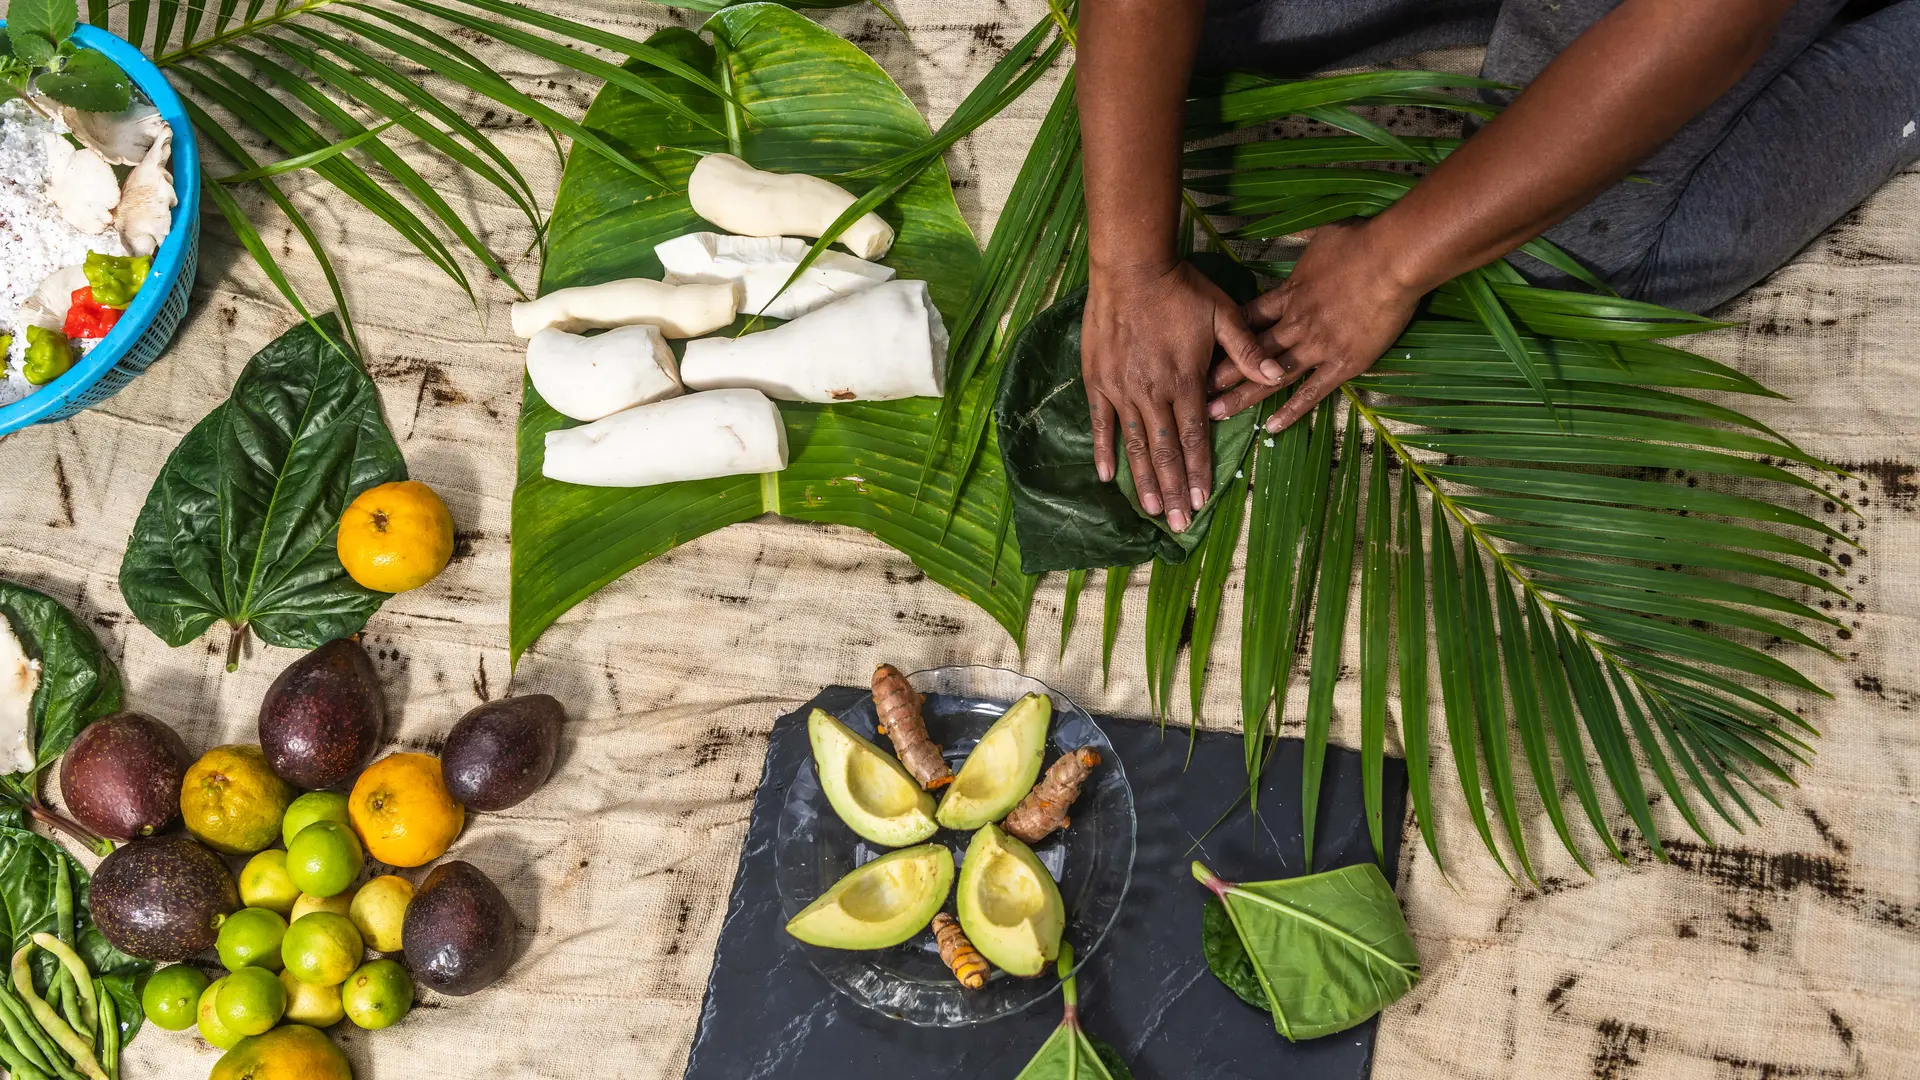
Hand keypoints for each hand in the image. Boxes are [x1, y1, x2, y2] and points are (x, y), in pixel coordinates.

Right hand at [1083, 259, 1271, 529]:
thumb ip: (1248, 350)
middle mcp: (1152, 393)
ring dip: (1142, 479)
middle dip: (1171, 489)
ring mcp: (1122, 389)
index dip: (1198, 471)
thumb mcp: (1224, 314)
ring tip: (1147, 509)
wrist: (1131, 267)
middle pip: (1164, 451)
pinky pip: (1101, 422)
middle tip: (1176, 521)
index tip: (1201, 500)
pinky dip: (1104, 450)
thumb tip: (1279, 375)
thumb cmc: (1181, 289)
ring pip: (1134, 443)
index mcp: (1185, 381)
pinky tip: (1106, 475)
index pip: (1194, 437)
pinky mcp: (1098, 380)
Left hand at [1207, 220, 1425, 432]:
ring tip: (1216, 412)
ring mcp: (1317, 346)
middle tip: (1194, 388)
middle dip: (1219, 371)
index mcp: (1289, 294)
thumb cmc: (1360, 241)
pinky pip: (1311, 392)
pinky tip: (1271, 427)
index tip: (1204, 348)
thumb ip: (1302, 236)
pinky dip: (1291, 410)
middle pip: (1248, 350)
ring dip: (1242, 395)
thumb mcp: (1321, 233)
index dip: (1224, 334)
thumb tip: (1294, 226)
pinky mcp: (1342, 363)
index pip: (1248, 318)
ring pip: (1270, 375)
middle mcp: (1296, 324)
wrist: (1392, 258)